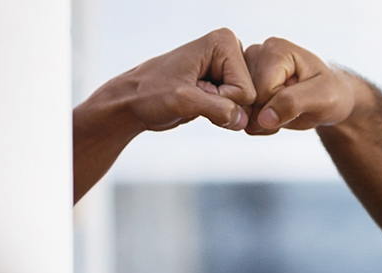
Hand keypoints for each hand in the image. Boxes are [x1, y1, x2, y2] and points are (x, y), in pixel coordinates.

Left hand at [79, 28, 254, 134]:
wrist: (132, 101)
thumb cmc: (150, 94)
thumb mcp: (183, 100)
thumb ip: (218, 109)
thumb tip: (243, 120)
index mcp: (223, 42)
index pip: (245, 90)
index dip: (219, 99)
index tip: (193, 90)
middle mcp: (230, 50)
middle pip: (249, 97)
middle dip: (222, 105)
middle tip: (193, 96)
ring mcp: (228, 68)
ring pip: (244, 106)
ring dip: (220, 111)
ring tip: (195, 99)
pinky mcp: (223, 83)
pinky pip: (236, 109)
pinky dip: (219, 114)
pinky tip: (199, 104)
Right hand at [242, 37, 362, 134]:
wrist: (332, 98)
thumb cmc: (333, 92)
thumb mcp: (323, 97)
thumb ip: (293, 103)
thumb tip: (263, 118)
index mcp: (275, 50)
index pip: (260, 91)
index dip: (278, 107)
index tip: (300, 103)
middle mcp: (256, 54)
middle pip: (247, 99)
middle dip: (268, 115)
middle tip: (294, 110)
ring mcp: (248, 70)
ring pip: (242, 108)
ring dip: (263, 121)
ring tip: (287, 112)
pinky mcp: (246, 85)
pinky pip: (242, 114)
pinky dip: (259, 123)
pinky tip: (277, 114)